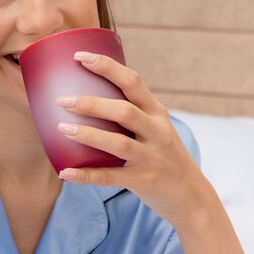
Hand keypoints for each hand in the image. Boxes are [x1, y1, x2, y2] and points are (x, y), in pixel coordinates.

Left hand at [56, 52, 215, 227]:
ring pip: (118, 143)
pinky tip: (64, 172)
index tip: (79, 57)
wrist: (192, 196)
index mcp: (156, 113)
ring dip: (88, 134)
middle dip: (92, 103)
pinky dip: (86, 175)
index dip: (106, 66)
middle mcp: (157, 132)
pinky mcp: (143, 181)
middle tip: (61, 100)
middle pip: (124, 111)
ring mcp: (151, 158)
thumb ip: (131, 111)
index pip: (133, 81)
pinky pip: (110, 178)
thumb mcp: (155, 127)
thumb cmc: (163, 155)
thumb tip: (86, 93)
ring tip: (61, 128)